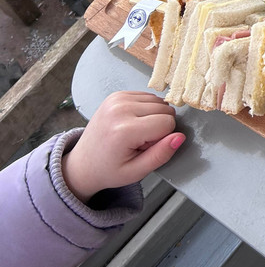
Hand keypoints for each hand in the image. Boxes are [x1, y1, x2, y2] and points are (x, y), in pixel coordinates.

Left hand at [62, 91, 184, 202]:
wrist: (83, 163)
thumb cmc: (109, 170)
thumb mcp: (137, 172)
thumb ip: (161, 155)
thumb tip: (180, 136)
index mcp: (124, 130)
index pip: (167, 123)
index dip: (162, 138)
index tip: (145, 147)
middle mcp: (120, 109)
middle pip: (165, 109)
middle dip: (158, 126)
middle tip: (139, 141)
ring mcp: (117, 99)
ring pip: (159, 101)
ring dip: (153, 117)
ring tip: (134, 132)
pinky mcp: (117, 94)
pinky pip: (148, 96)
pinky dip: (146, 109)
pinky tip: (133, 122)